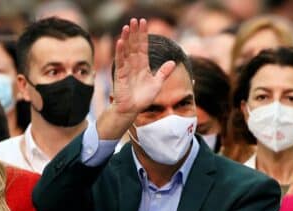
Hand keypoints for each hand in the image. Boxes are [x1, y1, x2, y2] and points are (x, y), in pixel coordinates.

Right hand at [99, 18, 175, 138]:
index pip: (143, 46)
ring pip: (126, 50)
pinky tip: (120, 42)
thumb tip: (173, 62)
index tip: (144, 22)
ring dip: (126, 38)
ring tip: (127, 27)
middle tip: (134, 20)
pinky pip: (120, 61)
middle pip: (134, 45)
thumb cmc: (143, 98)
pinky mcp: (120, 74)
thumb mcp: (157, 84)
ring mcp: (126, 68)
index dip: (143, 34)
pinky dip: (120, 52)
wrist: (132, 109)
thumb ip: (164, 73)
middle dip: (134, 32)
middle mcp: (134, 64)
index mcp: (143, 64)